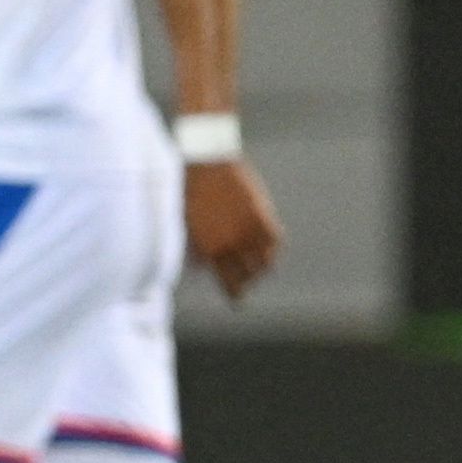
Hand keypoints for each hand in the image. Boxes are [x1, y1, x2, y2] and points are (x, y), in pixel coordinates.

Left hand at [185, 158, 280, 299]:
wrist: (205, 162)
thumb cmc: (188, 193)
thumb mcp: (186, 225)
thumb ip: (196, 249)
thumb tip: (202, 268)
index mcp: (209, 250)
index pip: (229, 282)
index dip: (235, 293)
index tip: (238, 300)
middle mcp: (231, 244)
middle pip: (248, 275)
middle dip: (247, 281)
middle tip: (246, 281)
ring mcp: (249, 230)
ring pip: (266, 261)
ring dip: (262, 266)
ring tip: (257, 266)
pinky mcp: (262, 215)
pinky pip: (275, 241)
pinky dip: (272, 247)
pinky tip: (267, 248)